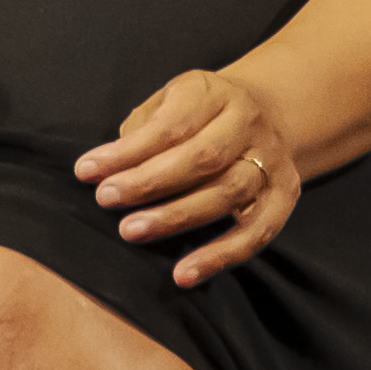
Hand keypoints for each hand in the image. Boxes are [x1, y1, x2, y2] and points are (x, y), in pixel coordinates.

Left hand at [83, 66, 305, 282]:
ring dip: (177, 217)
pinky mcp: (285, 196)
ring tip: (131, 231)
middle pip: (203, 158)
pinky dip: (220, 256)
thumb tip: (103, 170)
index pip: (171, 126)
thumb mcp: (166, 104)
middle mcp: (251, 124)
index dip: (127, 151)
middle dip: (149, 182)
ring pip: (230, 193)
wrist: (265, 113)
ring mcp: (273, 161)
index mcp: (215, 94)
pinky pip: (257, 232)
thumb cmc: (195, 115)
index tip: (86, 170)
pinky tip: (183, 274)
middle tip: (105, 199)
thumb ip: (140, 132)